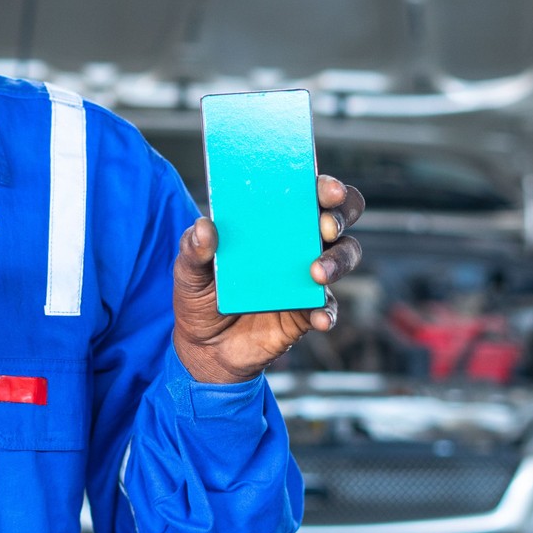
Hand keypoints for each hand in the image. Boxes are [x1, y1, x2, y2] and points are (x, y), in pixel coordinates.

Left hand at [171, 174, 366, 383]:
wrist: (205, 347)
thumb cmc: (201, 296)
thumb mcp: (188, 271)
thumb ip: (193, 249)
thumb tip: (204, 227)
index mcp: (272, 223)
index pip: (308, 193)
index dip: (323, 186)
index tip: (324, 188)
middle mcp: (297, 243)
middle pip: (337, 218)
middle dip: (340, 215)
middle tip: (326, 225)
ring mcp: (307, 277)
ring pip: (343, 257)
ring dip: (338, 260)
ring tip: (317, 272)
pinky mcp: (307, 311)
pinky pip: (328, 308)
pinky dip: (327, 311)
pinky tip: (318, 317)